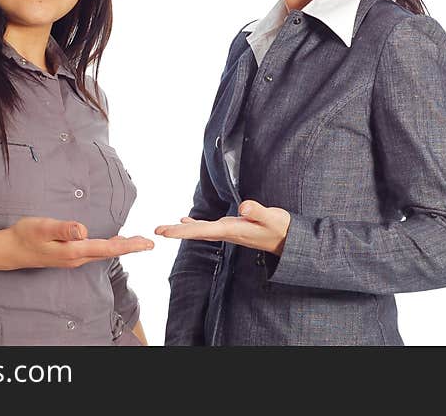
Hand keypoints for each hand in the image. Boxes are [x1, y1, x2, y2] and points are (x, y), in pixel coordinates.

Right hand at [0, 217, 153, 269]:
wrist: (10, 250)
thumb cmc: (25, 236)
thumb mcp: (43, 227)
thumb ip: (64, 229)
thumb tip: (83, 229)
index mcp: (73, 251)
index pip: (108, 248)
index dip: (129, 245)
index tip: (146, 243)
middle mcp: (76, 258)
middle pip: (109, 252)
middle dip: (130, 247)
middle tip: (149, 243)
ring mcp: (72, 259)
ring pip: (102, 253)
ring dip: (121, 247)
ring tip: (136, 242)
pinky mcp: (68, 256)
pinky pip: (94, 252)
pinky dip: (108, 247)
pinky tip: (111, 242)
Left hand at [154, 200, 290, 255]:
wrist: (288, 240)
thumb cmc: (281, 228)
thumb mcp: (273, 218)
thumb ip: (259, 211)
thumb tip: (244, 206)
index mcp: (233, 230)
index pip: (203, 230)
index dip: (183, 230)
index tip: (167, 232)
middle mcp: (227, 233)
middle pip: (196, 233)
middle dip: (177, 231)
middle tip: (157, 230)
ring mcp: (228, 232)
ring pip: (200, 231)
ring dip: (182, 229)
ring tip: (164, 228)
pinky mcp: (232, 228)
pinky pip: (207, 228)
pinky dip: (194, 224)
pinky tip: (186, 220)